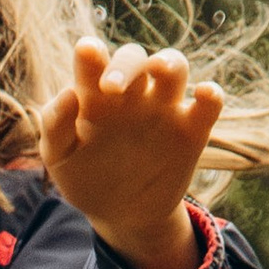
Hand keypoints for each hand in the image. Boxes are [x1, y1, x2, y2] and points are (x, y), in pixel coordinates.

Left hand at [38, 38, 223, 268]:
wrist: (121, 216)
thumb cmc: (86, 179)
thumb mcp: (60, 160)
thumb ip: (56, 127)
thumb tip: (68, 93)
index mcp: (96, 96)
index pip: (94, 62)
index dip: (91, 52)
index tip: (87, 52)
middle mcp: (132, 95)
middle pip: (135, 58)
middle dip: (125, 64)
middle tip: (110, 88)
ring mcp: (163, 110)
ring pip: (174, 66)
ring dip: (169, 62)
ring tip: (159, 70)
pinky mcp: (192, 131)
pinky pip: (209, 104)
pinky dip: (212, 95)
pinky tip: (205, 95)